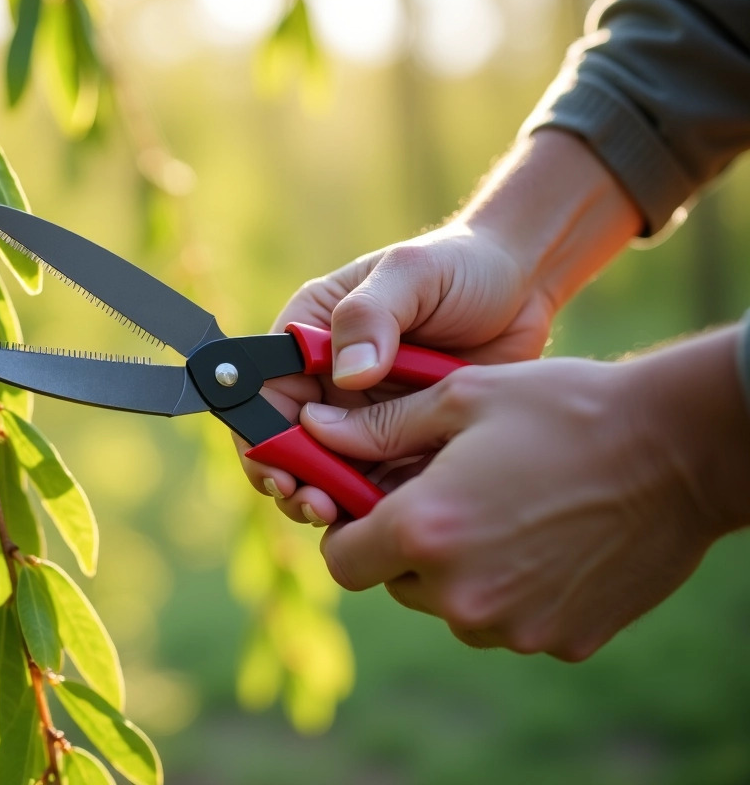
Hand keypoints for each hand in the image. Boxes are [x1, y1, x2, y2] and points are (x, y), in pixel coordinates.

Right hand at [236, 222, 552, 522]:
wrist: (526, 286)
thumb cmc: (462, 266)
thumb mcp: (411, 275)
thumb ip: (371, 317)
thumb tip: (345, 377)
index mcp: (309, 337)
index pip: (263, 393)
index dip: (260, 436)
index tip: (278, 468)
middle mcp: (328, 382)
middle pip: (290, 446)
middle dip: (294, 481)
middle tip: (315, 506)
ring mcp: (366, 417)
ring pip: (331, 474)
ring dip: (332, 502)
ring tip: (347, 519)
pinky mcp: (405, 442)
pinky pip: (381, 484)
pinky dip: (380, 507)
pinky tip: (393, 518)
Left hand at [299, 328, 749, 659]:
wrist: (679, 450)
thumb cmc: (563, 410)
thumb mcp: (461, 398)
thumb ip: (377, 427)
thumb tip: (312, 431)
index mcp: (424, 531)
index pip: (341, 561)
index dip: (349, 531)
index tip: (372, 505)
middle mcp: (461, 593)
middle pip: (396, 584)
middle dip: (406, 545)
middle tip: (448, 496)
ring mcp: (514, 626)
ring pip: (451, 606)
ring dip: (458, 570)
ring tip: (503, 512)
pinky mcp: (561, 641)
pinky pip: (509, 621)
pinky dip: (514, 589)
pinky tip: (546, 540)